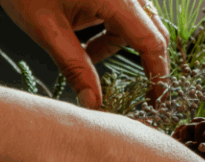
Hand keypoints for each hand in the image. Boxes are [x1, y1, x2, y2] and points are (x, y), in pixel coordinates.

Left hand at [0, 0, 170, 109]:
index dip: (158, 75)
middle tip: (138, 94)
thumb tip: (93, 102)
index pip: (151, 42)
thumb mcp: (46, 29)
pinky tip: (87, 44)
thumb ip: (74, 67)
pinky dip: (110, 34)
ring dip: (119, 47)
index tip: (157, 102)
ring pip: (138, 25)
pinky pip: (123, 16)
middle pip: (153, 33)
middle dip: (146, 64)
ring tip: (89, 59)